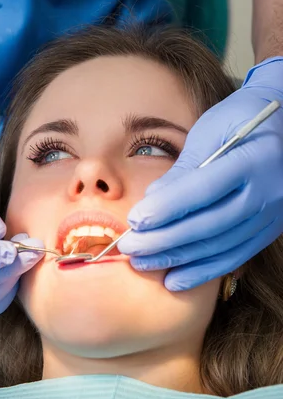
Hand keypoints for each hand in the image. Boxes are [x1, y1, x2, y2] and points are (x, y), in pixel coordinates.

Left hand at [118, 57, 282, 290]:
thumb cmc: (240, 118)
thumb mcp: (211, 129)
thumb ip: (184, 166)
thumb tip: (152, 200)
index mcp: (252, 159)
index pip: (204, 190)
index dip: (167, 208)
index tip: (135, 220)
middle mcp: (268, 192)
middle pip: (209, 224)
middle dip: (164, 239)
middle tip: (129, 247)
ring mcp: (271, 215)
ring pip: (219, 246)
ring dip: (177, 259)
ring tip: (142, 263)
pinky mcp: (268, 230)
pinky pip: (234, 257)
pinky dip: (203, 271)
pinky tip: (174, 280)